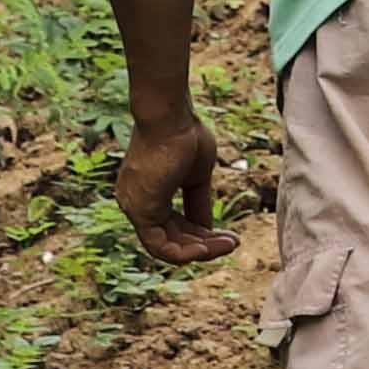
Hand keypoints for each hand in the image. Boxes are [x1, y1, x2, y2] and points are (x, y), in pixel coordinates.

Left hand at [116, 111, 235, 261]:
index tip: (228, 235)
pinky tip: (209, 248)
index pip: (173, 226)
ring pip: (166, 248)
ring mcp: (135, 208)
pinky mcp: (139, 211)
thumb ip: (199, 204)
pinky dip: (186, 252)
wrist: (171, 116)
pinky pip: (161, 246)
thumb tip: (208, 230)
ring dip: (200, 251)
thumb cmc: (184, 135)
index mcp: (147, 193)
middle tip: (233, 243)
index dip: (202, 235)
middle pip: (171, 239)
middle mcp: (135, 203)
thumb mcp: (197, 177)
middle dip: (205, 245)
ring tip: (229, 245)